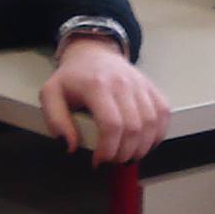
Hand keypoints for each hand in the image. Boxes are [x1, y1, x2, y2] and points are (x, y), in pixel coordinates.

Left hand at [38, 37, 173, 164]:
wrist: (92, 52)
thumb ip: (56, 121)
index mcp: (97, 86)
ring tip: (127, 156)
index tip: (98, 161)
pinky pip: (163, 113)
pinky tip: (145, 144)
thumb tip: (70, 147)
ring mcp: (140, 84)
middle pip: (134, 127)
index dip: (108, 149)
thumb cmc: (72, 78)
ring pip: (152, 123)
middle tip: (113, 161)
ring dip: (142, 147)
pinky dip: (158, 134)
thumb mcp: (51, 94)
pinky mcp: (151, 87)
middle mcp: (123, 83)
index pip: (111, 124)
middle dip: (124, 153)